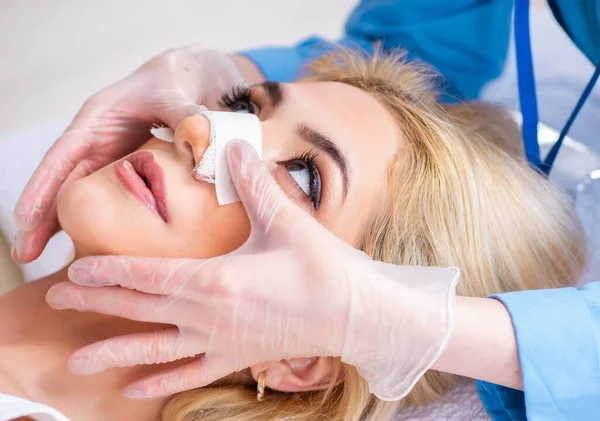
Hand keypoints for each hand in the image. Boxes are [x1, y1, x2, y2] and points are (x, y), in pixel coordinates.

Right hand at [12, 47, 245, 261]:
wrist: (187, 81)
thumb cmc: (175, 83)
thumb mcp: (178, 96)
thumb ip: (187, 118)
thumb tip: (200, 152)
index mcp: (99, 120)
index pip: (64, 153)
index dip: (44, 185)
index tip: (24, 218)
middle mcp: (96, 142)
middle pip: (62, 180)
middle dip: (41, 216)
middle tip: (24, 254)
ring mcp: (107, 158)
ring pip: (79, 193)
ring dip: (60, 224)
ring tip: (35, 259)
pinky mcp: (124, 172)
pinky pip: (106, 198)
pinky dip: (95, 220)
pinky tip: (87, 247)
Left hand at [46, 141, 458, 400]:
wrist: (357, 315)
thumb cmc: (323, 268)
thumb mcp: (286, 220)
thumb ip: (254, 183)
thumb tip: (234, 144)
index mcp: (216, 280)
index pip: (147, 275)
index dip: (108, 272)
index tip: (75, 271)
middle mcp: (209, 315)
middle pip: (140, 310)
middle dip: (96, 304)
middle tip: (56, 302)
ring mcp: (220, 341)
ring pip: (155, 349)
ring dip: (115, 352)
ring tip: (79, 362)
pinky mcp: (236, 356)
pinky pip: (189, 374)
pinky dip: (159, 383)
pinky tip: (131, 390)